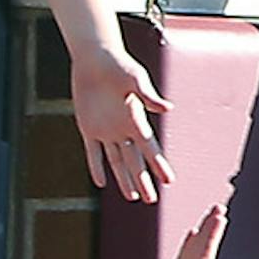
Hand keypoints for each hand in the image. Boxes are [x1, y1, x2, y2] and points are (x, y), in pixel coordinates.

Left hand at [70, 33, 171, 203]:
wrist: (94, 57)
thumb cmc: (118, 64)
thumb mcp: (135, 79)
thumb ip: (148, 96)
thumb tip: (168, 108)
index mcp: (137, 119)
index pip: (151, 148)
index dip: (160, 165)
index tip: (170, 181)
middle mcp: (123, 128)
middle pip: (135, 161)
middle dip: (144, 181)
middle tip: (152, 200)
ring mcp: (106, 129)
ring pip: (117, 161)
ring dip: (124, 178)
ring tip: (133, 196)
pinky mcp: (88, 127)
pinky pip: (92, 152)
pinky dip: (96, 167)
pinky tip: (101, 183)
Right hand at [146, 199, 224, 258]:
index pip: (205, 257)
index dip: (211, 237)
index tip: (218, 218)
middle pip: (202, 250)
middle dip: (210, 229)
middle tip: (218, 208)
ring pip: (194, 252)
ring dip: (201, 234)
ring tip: (208, 217)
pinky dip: (187, 246)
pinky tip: (190, 235)